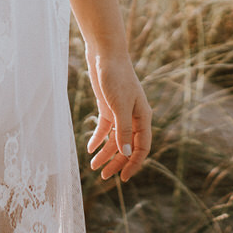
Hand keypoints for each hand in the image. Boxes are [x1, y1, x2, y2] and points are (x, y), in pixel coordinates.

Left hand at [84, 41, 150, 181]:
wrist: (104, 54)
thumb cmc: (116, 77)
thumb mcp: (119, 106)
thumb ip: (123, 130)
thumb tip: (125, 153)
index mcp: (142, 117)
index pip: (141, 147)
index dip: (133, 163)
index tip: (123, 178)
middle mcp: (133, 117)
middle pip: (127, 146)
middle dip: (116, 161)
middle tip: (103, 176)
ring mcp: (120, 112)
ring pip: (115, 139)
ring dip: (105, 152)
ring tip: (93, 166)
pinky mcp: (108, 106)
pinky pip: (105, 128)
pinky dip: (98, 138)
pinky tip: (90, 148)